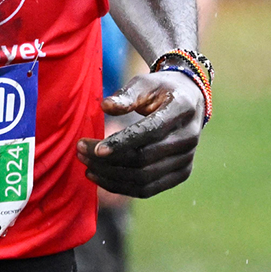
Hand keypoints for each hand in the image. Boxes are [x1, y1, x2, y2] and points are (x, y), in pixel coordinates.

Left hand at [75, 70, 203, 197]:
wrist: (190, 101)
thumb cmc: (161, 89)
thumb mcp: (145, 82)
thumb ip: (126, 94)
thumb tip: (105, 107)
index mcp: (182, 110)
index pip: (150, 132)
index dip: (121, 143)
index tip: (94, 148)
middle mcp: (189, 137)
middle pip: (144, 160)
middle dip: (108, 161)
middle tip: (80, 152)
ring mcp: (187, 159)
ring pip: (144, 178)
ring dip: (110, 176)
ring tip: (86, 166)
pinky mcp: (181, 174)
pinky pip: (148, 189)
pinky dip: (121, 187)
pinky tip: (99, 176)